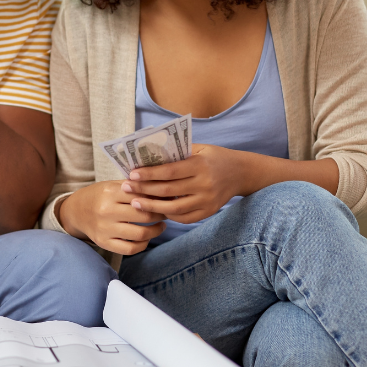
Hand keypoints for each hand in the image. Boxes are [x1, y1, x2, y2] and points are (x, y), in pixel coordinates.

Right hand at [58, 180, 166, 255]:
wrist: (76, 211)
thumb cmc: (99, 196)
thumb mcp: (112, 185)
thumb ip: (134, 187)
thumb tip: (162, 189)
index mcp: (110, 193)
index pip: (142, 196)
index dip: (158, 198)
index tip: (167, 198)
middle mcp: (107, 211)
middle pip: (144, 215)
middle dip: (161, 214)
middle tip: (167, 212)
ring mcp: (105, 229)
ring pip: (140, 234)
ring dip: (156, 231)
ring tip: (161, 225)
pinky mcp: (104, 243)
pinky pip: (130, 248)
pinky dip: (143, 244)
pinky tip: (147, 238)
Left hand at [123, 144, 249, 223]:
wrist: (241, 173)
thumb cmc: (215, 157)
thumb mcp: (199, 149)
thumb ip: (177, 153)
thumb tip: (148, 156)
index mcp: (200, 165)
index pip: (169, 171)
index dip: (149, 174)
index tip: (132, 174)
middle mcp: (204, 184)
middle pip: (168, 191)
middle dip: (143, 190)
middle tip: (125, 188)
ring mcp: (207, 201)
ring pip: (173, 209)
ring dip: (151, 206)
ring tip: (135, 202)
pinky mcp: (208, 212)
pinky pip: (184, 218)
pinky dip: (168, 215)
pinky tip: (156, 210)